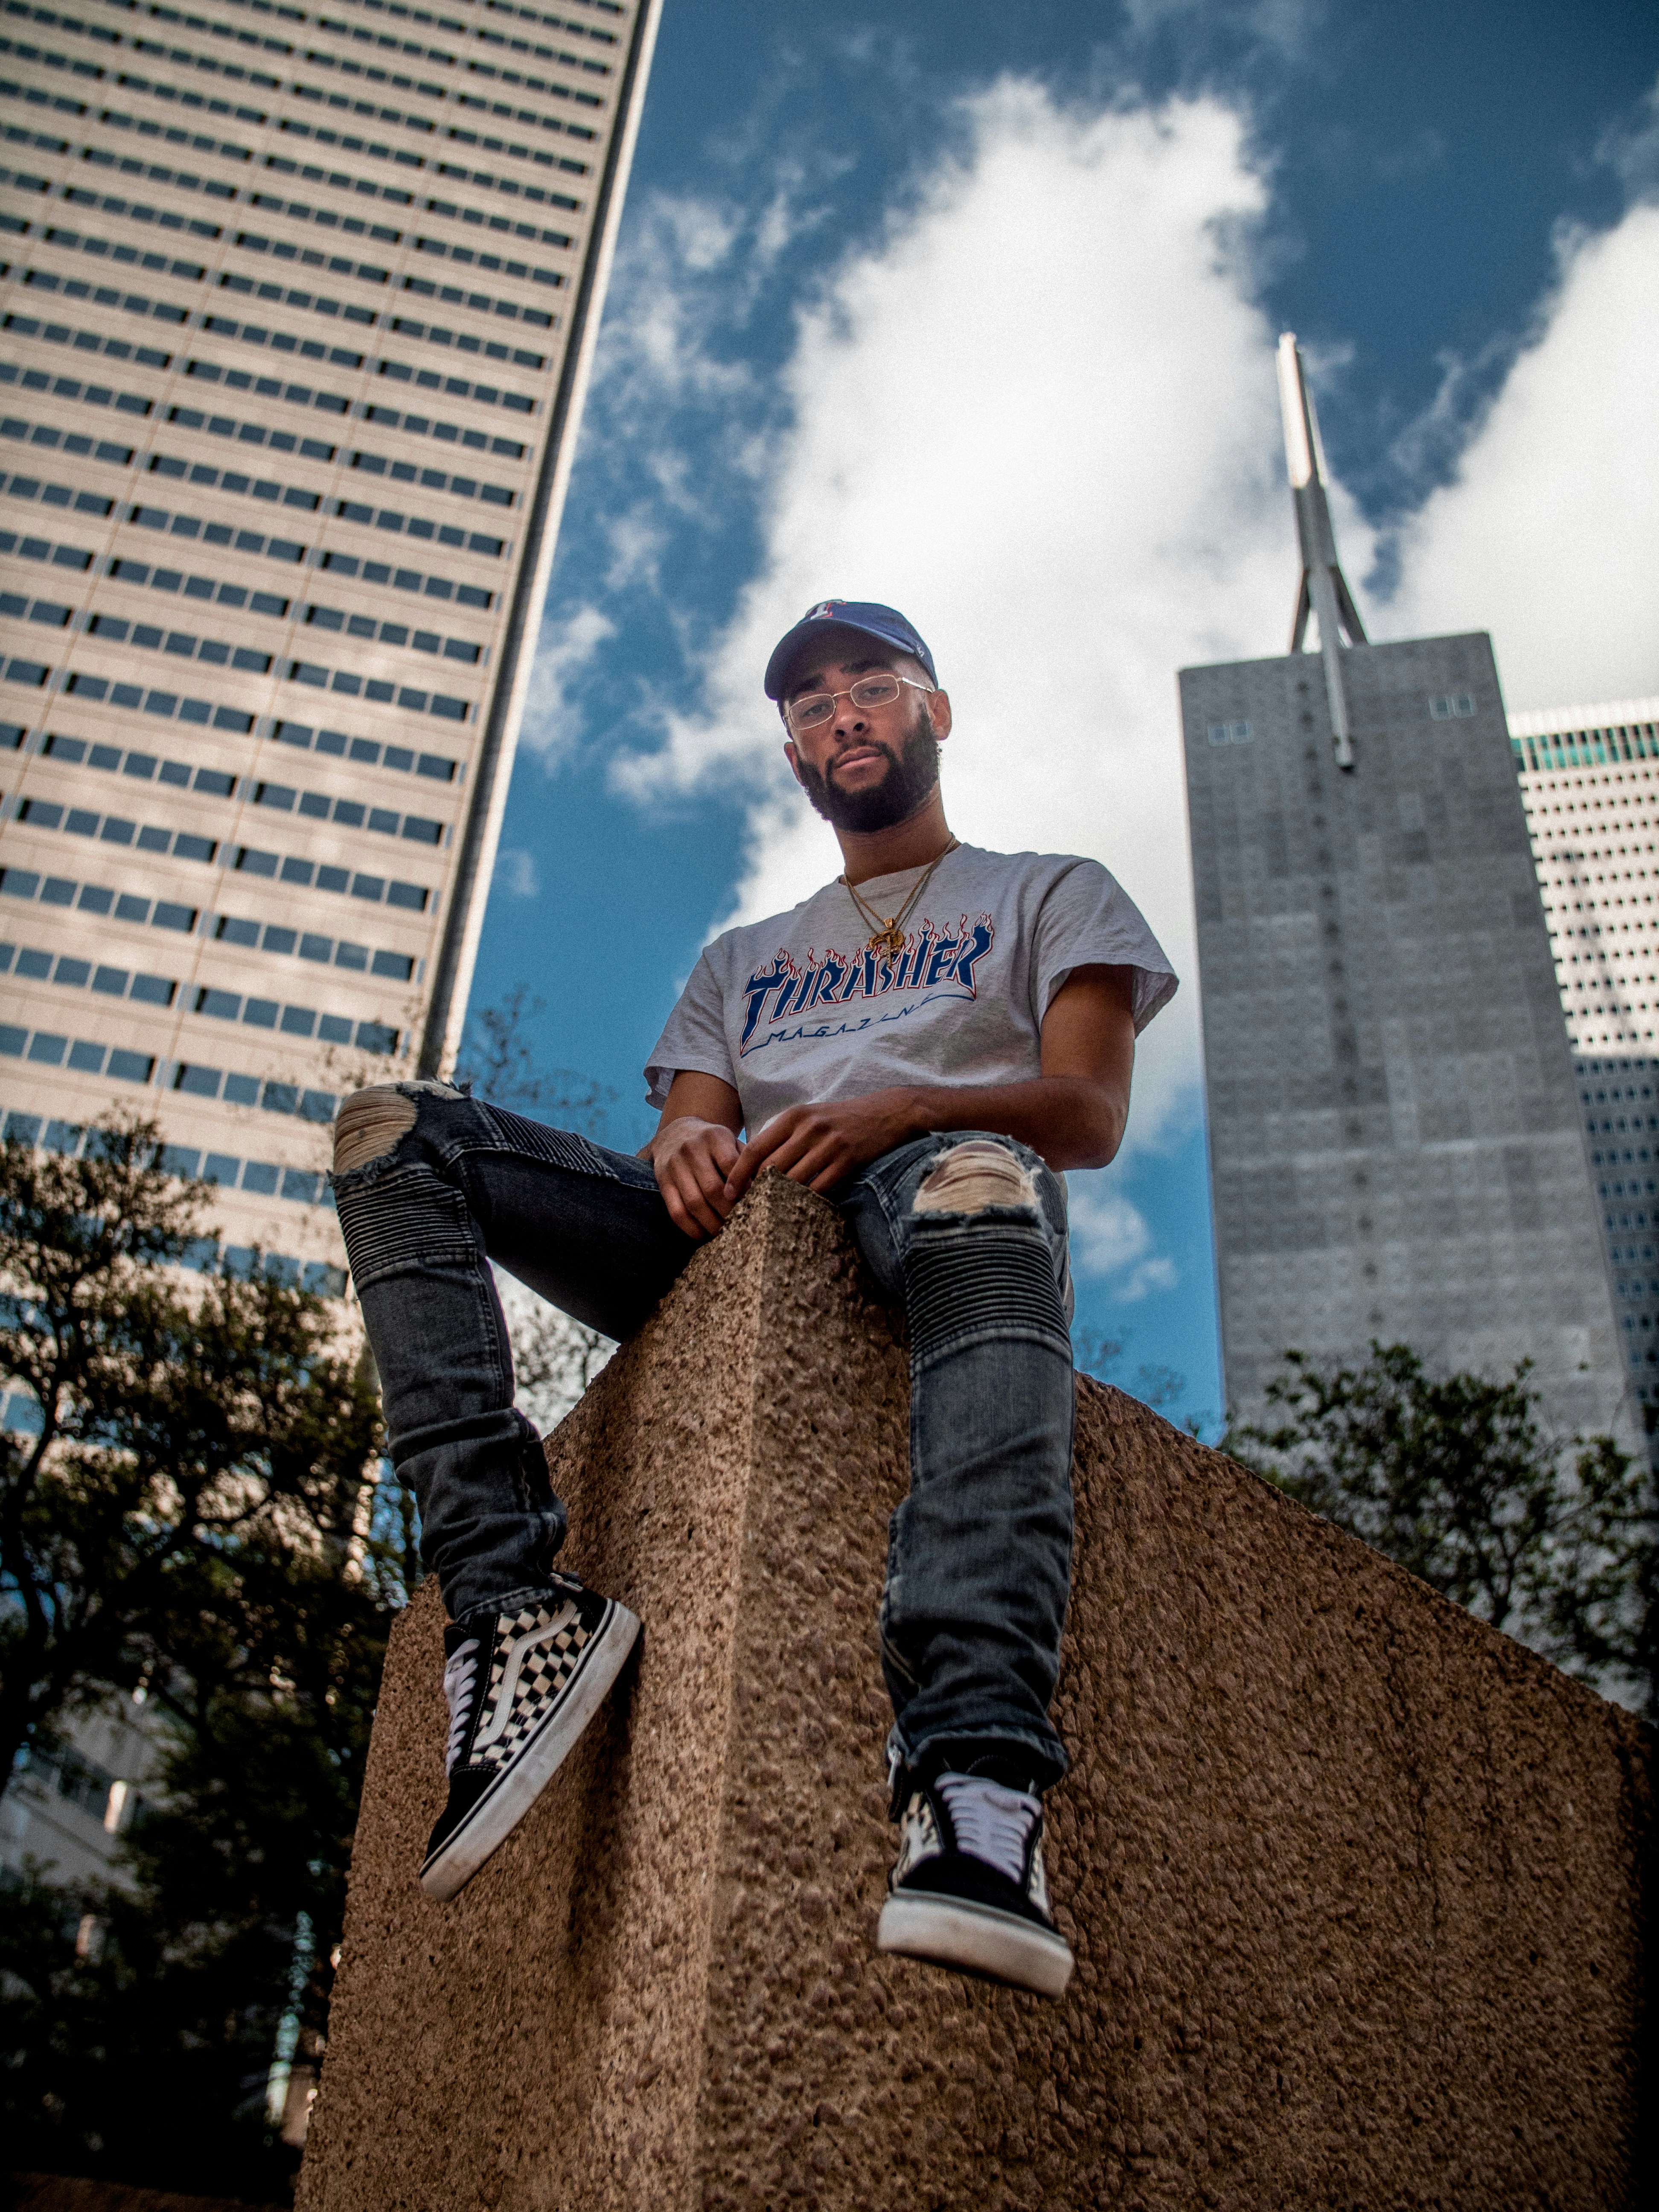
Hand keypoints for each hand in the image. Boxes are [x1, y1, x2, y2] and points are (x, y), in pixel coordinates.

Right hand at [649, 1116, 742, 1239]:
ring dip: (711, 1224)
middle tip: (742, 1226)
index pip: (731, 1164)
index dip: (743, 1187)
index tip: (754, 1203)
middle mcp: (692, 1149)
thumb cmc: (713, 1144)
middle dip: (729, 1212)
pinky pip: (676, 1211)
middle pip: (713, 1188)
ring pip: (694, 1203)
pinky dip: (691, 1228)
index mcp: (714, 1137)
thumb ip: (747, 1161)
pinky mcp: (663, 1182)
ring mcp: (675, 1166)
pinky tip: (703, 1235)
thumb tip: (765, 1189)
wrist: (675, 1133)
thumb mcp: (730, 1141)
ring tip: (725, 1234)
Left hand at [724, 1089, 922, 1202]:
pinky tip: (800, 1209)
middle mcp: (809, 1128)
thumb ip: (784, 1134)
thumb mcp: (810, 1116)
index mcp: (794, 1116)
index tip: (728, 1192)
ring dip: (779, 1200)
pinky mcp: (848, 1159)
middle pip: (771, 1167)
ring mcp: (829, 1144)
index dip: (739, 1173)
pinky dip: (807, 1200)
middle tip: (745, 1210)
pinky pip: (820, 1187)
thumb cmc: (842, 1118)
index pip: (756, 1148)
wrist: (887, 1113)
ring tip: (768, 1214)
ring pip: (794, 1180)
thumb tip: (756, 1165)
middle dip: (755, 1191)